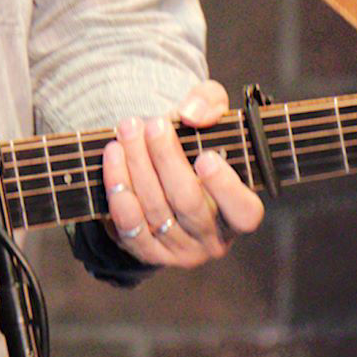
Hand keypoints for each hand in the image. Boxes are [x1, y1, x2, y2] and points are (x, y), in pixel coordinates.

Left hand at [99, 80, 264, 267]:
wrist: (159, 165)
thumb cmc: (194, 141)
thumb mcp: (209, 114)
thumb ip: (209, 103)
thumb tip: (191, 114)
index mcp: (239, 212)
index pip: (244, 210)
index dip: (226, 187)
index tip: (205, 157)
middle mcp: (213, 238)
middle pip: (189, 202)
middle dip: (166, 159)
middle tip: (152, 125)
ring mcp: (180, 250)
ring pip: (156, 210)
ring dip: (137, 166)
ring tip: (127, 131)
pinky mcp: (148, 253)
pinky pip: (131, 227)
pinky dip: (119, 191)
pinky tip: (113, 158)